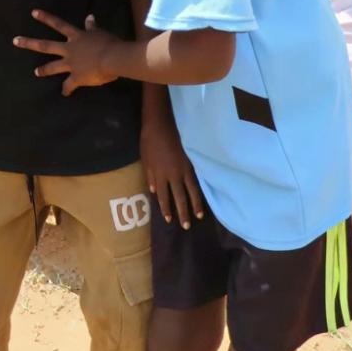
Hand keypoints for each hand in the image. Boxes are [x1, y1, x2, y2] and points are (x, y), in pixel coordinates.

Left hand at [14, 10, 121, 94]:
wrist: (113, 58)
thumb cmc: (109, 43)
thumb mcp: (100, 33)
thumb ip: (92, 27)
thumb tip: (89, 16)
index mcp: (76, 36)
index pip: (59, 24)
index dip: (46, 18)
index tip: (33, 13)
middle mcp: (70, 49)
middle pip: (46, 45)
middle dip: (29, 43)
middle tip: (15, 40)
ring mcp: (71, 63)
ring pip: (53, 67)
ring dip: (44, 70)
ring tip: (35, 72)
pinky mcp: (77, 77)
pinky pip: (69, 85)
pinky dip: (67, 90)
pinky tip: (64, 94)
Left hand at [142, 110, 203, 228]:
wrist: (161, 124)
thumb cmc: (149, 141)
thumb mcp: (145, 160)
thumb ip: (150, 176)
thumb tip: (154, 191)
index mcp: (159, 175)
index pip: (163, 196)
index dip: (166, 209)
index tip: (169, 219)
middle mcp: (172, 175)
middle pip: (179, 198)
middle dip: (183, 212)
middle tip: (186, 225)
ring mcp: (184, 168)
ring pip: (192, 191)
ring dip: (196, 205)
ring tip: (200, 216)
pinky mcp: (193, 161)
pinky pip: (198, 179)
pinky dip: (201, 189)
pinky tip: (206, 196)